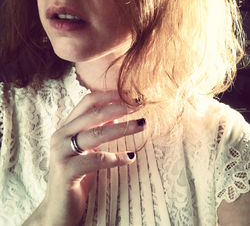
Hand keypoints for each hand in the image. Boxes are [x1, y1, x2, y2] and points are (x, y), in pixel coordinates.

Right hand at [23, 91, 145, 225]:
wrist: (58, 207)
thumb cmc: (76, 174)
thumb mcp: (87, 149)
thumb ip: (96, 130)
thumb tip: (115, 115)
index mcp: (66, 127)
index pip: (87, 102)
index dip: (109, 96)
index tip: (128, 95)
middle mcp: (60, 135)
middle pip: (93, 114)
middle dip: (119, 108)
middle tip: (138, 107)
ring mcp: (61, 153)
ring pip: (96, 134)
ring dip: (123, 128)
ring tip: (142, 125)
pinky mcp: (66, 171)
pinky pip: (97, 160)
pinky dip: (117, 157)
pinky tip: (130, 157)